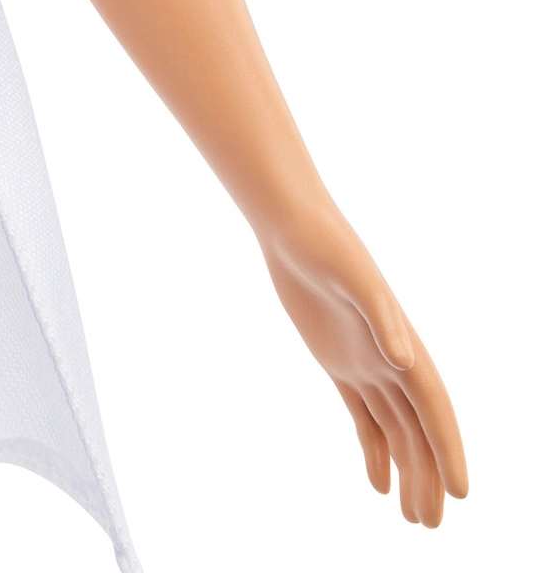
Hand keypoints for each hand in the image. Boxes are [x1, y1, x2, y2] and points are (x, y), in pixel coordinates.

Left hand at [261, 213, 467, 525]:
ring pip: (395, 431)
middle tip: (430, 525)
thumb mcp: (354, 277)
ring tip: (413, 519)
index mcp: (405, 347)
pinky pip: (363, 416)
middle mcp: (393, 362)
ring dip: (406, 472)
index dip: (449, 452)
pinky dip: (372, 451)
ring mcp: (367, 363)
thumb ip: (381, 318)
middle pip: (418, 431)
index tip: (460, 494)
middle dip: (428, 477)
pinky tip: (377, 485)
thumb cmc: (326, 245)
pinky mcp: (338, 362)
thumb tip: (404, 361)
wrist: (293, 227)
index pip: (435, 411)